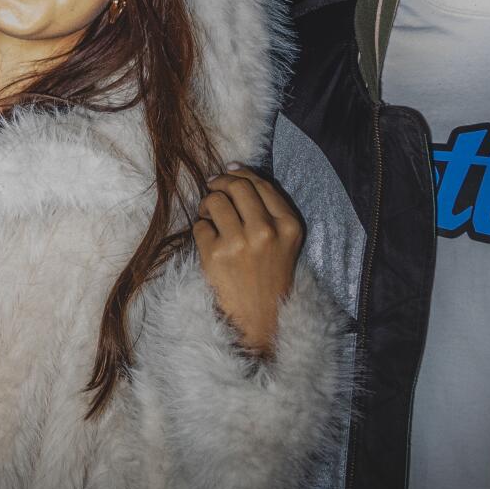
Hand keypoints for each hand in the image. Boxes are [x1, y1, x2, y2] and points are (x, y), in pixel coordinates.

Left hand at [192, 166, 303, 357]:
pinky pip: (200, 225)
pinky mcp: (215, 256)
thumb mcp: (286, 242)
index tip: (228, 172)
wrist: (260, 319)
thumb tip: (234, 169)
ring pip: (215, 201)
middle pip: (237, 186)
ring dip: (207, 204)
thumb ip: (269, 208)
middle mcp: (266, 231)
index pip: (261, 184)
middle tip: (213, 188)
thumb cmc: (270, 276)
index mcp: (289, 226)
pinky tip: (209, 242)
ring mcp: (240, 243)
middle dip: (220, 182)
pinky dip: (201, 229)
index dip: (241, 173)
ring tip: (210, 216)